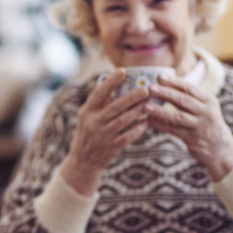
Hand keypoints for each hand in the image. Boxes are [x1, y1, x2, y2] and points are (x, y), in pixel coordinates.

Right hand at [59, 69, 150, 195]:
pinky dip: (138, 128)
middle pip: (115, 106)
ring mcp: (102, 135)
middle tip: (145, 90)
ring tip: (149, 104)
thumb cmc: (88, 133)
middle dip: (132, 97)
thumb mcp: (86, 117)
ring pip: (123, 120)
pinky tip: (146, 122)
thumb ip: (98, 104)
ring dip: (138, 111)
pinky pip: (128, 136)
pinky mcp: (111, 147)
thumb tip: (116, 84)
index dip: (110, 82)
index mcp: (86, 111)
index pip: (98, 93)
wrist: (82, 162)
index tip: (122, 71)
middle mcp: (93, 122)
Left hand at [145, 74, 232, 181]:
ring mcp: (201, 126)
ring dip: (160, 111)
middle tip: (150, 88)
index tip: (160, 77)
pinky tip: (150, 121)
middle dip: (165, 93)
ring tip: (146, 106)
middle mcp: (207, 112)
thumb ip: (190, 99)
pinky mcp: (194, 139)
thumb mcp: (205, 108)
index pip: (190, 88)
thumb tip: (166, 85)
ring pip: (177, 116)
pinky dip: (161, 125)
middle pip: (183, 100)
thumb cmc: (207, 124)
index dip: (174, 82)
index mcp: (209, 101)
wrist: (221, 150)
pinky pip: (174, 130)